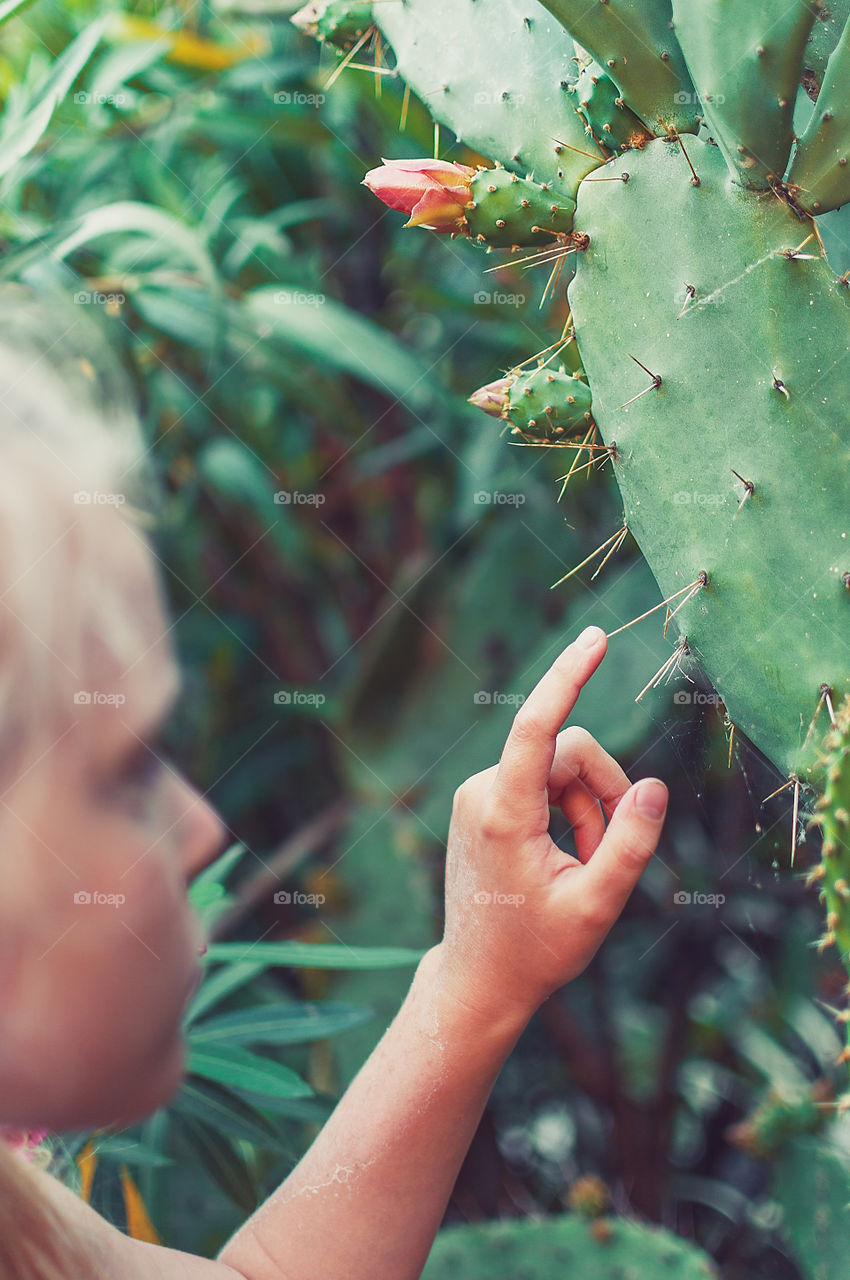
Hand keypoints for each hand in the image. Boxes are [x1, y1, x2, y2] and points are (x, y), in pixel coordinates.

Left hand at [434, 625, 667, 1029]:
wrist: (478, 979)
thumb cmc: (535, 950)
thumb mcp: (596, 906)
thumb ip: (629, 844)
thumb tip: (653, 787)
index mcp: (502, 813)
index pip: (536, 728)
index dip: (568, 678)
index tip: (595, 639)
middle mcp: (481, 791)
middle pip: (569, 752)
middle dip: (603, 794)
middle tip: (609, 854)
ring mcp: (477, 794)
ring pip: (559, 768)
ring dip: (586, 810)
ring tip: (583, 868)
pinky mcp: (482, 800)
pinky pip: (541, 782)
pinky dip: (566, 812)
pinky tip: (564, 859)